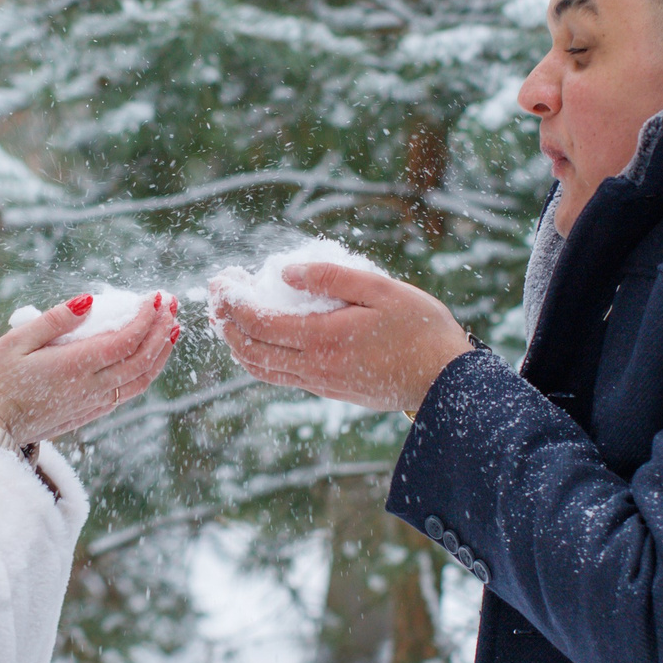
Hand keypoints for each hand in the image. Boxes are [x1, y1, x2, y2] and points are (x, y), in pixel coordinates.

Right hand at [0, 292, 179, 444]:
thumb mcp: (17, 340)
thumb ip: (55, 319)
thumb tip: (89, 299)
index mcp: (75, 366)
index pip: (125, 340)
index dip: (146, 317)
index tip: (156, 296)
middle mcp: (91, 387)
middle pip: (141, 358)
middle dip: (161, 328)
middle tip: (172, 301)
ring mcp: (93, 403)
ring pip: (140, 379)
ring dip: (161, 352)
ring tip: (173, 328)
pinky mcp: (88, 412)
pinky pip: (128, 392)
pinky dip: (146, 372)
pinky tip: (149, 358)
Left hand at [216, 262, 471, 410]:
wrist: (446, 381)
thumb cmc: (420, 328)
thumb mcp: (380, 289)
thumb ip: (330, 277)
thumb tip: (283, 271)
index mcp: (322, 340)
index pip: (259, 322)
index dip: (233, 301)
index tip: (223, 279)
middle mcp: (314, 367)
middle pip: (250, 349)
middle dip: (225, 321)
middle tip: (216, 294)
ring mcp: (320, 383)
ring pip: (261, 368)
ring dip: (237, 342)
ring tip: (228, 317)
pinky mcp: (329, 390)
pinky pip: (281, 376)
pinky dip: (259, 356)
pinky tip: (260, 338)